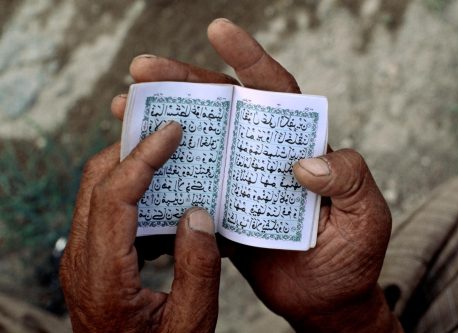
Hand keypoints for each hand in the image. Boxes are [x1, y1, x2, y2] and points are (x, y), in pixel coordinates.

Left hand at [59, 122, 220, 332]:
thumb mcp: (191, 321)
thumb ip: (197, 268)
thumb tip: (197, 214)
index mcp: (104, 275)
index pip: (114, 196)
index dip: (143, 156)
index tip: (170, 131)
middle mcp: (83, 259)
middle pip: (96, 182)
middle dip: (131, 148)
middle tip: (167, 131)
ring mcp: (83, 257)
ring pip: (97, 191)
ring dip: (130, 165)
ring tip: (166, 153)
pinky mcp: (92, 257)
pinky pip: (105, 209)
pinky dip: (131, 189)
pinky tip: (162, 193)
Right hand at [111, 18, 401, 331]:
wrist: (326, 301)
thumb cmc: (353, 258)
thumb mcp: (366, 216)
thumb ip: (350, 180)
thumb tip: (304, 163)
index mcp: (303, 145)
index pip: (276, 92)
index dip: (249, 59)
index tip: (219, 31)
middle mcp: (267, 155)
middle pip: (225, 107)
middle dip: (185, 82)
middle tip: (142, 69)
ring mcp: (242, 181)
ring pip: (201, 141)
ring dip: (163, 122)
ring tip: (125, 107)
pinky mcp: (224, 210)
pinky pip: (192, 185)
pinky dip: (164, 172)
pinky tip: (134, 160)